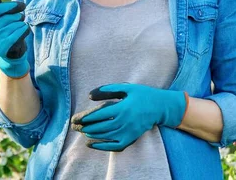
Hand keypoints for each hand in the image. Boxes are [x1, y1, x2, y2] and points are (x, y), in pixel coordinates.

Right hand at [0, 0, 30, 77]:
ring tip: (21, 25)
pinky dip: (25, 29)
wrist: (11, 51)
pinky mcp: (4, 49)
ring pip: (15, 25)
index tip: (22, 5)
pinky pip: (19, 33)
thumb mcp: (0, 18)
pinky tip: (25, 30)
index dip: (11, 5)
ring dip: (22, 23)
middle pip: (7, 17)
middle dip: (18, 16)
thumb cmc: (6, 30)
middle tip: (21, 18)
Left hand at [70, 83, 187, 151]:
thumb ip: (108, 90)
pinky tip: (92, 144)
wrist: (161, 107)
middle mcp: (124, 121)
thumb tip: (90, 95)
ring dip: (92, 134)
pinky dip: (102, 146)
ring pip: (105, 136)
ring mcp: (128, 131)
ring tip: (82, 131)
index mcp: (122, 108)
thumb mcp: (126, 88)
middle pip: (100, 127)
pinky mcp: (131, 138)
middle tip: (75, 126)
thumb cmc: (143, 95)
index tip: (76, 119)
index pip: (99, 115)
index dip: (86, 118)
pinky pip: (114, 146)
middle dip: (86, 127)